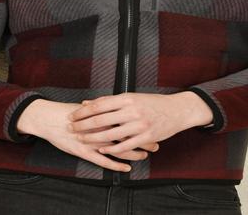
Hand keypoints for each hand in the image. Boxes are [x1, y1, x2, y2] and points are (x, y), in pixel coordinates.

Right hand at [19, 99, 151, 172]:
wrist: (49, 118)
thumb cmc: (70, 112)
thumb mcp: (90, 107)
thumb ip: (105, 108)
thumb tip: (119, 106)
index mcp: (104, 113)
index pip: (128, 119)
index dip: (142, 125)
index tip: (155, 128)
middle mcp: (101, 126)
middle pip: (127, 133)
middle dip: (143, 140)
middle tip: (156, 144)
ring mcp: (93, 140)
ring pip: (118, 148)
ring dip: (133, 152)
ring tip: (145, 155)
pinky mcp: (85, 151)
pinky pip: (103, 161)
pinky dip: (116, 164)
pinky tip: (127, 168)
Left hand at [68, 92, 190, 156]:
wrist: (177, 110)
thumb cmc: (152, 103)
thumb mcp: (132, 97)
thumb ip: (110, 101)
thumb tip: (88, 103)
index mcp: (127, 98)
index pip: (99, 105)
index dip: (84, 111)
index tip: (72, 115)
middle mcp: (131, 110)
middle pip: (101, 119)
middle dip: (83, 124)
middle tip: (70, 128)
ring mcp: (139, 124)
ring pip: (110, 133)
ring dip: (93, 138)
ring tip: (81, 139)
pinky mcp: (146, 136)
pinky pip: (125, 145)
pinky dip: (112, 149)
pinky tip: (102, 150)